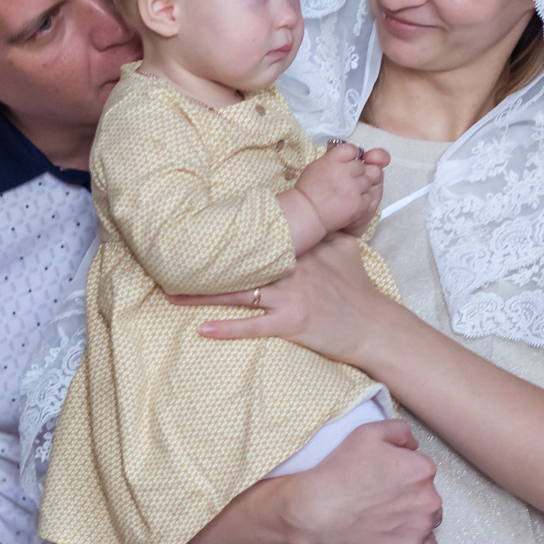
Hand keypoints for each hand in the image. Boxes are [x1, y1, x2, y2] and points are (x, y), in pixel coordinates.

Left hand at [173, 234, 394, 366]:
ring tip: (172, 294)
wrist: (374, 324)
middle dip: (206, 264)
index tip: (198, 228)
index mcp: (300, 250)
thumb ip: (326, 230)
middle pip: (240, 264)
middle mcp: (290, 270)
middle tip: (169, 260)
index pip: (259, 238)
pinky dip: (227, 330)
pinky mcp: (291, 324)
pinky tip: (202, 330)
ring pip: (239, 294)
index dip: (229, 235)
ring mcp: (289, 298)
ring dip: (203, 296)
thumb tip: (318, 213)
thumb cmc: (358, 288)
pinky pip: (253, 328)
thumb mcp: (346, 248)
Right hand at [279, 417, 442, 543]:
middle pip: (428, 494)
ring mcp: (421, 527)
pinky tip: (403, 538)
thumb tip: (413, 445)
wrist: (318, 509)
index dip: (402, 471)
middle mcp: (429, 498)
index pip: (422, 468)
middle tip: (381, 497)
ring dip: (415, 518)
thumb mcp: (368, 432)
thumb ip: (400, 430)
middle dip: (411, 495)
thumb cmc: (340, 471)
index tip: (384, 477)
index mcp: (422, 468)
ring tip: (386, 517)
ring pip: (429, 520)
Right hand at [289, 143, 382, 238]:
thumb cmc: (309, 191)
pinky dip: (362, 199)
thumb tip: (349, 156)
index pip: (352, 149)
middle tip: (344, 182)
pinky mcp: (359, 203)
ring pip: (367, 181)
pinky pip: (369, 196)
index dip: (351, 156)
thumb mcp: (317, 166)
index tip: (347, 162)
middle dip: (355, 173)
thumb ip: (334, 159)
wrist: (307, 214)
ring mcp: (353, 188)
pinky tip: (350, 202)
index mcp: (333, 160)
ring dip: (360, 186)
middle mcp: (345, 172)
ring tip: (346, 193)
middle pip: (361, 166)